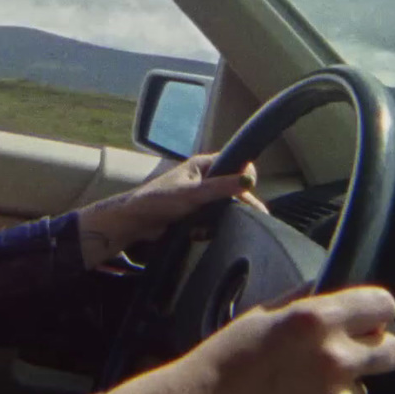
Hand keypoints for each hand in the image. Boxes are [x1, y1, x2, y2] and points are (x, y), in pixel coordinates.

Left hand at [77, 154, 267, 267]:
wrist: (137, 222)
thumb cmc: (159, 199)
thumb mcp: (193, 193)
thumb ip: (221, 187)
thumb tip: (248, 180)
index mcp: (203, 165)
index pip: (234, 162)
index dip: (245, 173)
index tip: (250, 188)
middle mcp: (204, 178)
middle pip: (233, 187)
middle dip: (240, 202)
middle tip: (257, 216)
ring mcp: (201, 197)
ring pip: (225, 206)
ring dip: (225, 217)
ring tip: (231, 225)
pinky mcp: (196, 214)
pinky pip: (214, 219)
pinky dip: (212, 226)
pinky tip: (205, 232)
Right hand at [108, 287, 394, 393]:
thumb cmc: (223, 366)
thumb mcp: (260, 317)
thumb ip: (303, 302)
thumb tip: (332, 295)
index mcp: (315, 320)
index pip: (383, 305)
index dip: (375, 312)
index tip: (369, 320)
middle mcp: (333, 359)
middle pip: (392, 351)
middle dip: (373, 352)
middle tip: (343, 360)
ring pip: (366, 393)